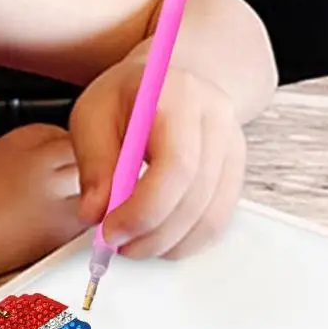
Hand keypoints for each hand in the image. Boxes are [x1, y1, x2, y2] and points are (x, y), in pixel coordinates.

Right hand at [0, 124, 85, 288]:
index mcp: (14, 142)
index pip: (58, 135)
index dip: (59, 153)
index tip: (53, 169)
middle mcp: (39, 164)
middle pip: (86, 157)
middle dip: (84, 172)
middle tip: (73, 193)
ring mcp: (51, 196)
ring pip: (98, 187)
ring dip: (92, 200)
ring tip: (76, 217)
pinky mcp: (54, 232)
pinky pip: (89, 223)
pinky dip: (84, 229)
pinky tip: (66, 238)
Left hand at [70, 62, 246, 259]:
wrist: (167, 84)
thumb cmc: (126, 99)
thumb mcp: (92, 117)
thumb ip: (94, 164)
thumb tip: (94, 214)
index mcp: (179, 97)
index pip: (176, 166)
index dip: (143, 211)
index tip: (110, 231)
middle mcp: (216, 120)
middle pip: (194, 198)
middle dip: (151, 235)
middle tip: (117, 244)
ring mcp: (232, 148)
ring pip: (209, 217)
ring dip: (166, 244)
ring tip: (132, 243)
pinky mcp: (235, 174)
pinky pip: (216, 222)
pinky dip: (184, 242)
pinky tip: (156, 239)